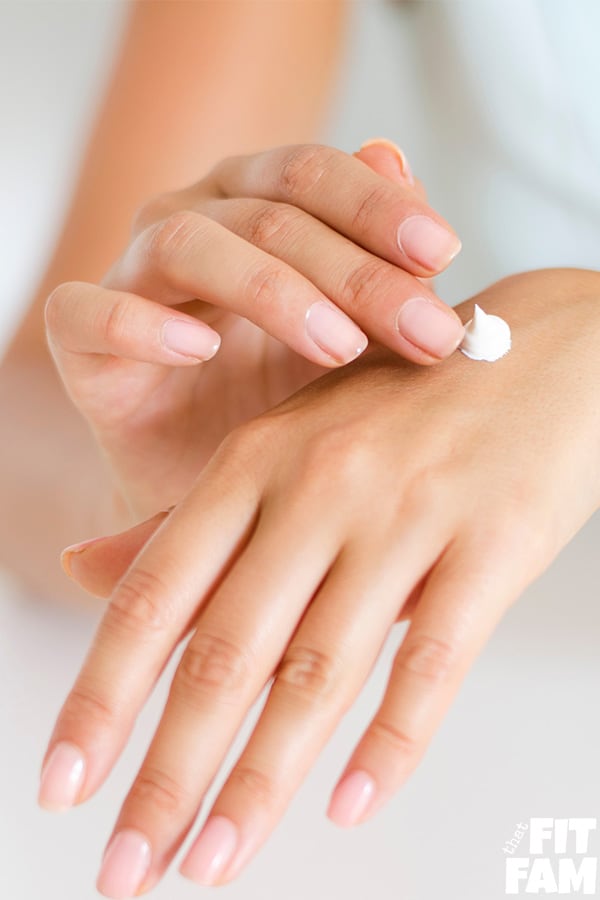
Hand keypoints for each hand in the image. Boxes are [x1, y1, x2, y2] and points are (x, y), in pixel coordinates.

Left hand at [42, 267, 599, 898]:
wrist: (543, 351)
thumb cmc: (404, 408)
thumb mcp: (287, 443)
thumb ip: (190, 521)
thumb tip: (83, 574)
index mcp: (256, 461)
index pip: (156, 597)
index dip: (100, 698)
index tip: (61, 786)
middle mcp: (320, 487)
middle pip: (225, 652)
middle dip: (168, 772)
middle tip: (127, 870)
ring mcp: (406, 516)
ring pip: (319, 670)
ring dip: (261, 781)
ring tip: (216, 860)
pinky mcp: (490, 545)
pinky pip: (433, 661)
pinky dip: (390, 742)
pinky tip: (350, 804)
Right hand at [43, 140, 462, 520]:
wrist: (212, 480)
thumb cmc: (281, 399)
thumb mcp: (352, 335)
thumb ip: (378, 259)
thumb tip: (396, 158)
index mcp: (252, 204)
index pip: (312, 174)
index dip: (377, 207)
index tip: (443, 254)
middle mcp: (190, 220)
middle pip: (268, 213)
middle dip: (355, 272)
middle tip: (423, 332)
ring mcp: (131, 274)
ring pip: (188, 242)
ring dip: (270, 290)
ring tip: (336, 347)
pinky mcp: (80, 338)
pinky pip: (91, 312)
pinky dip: (144, 324)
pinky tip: (202, 350)